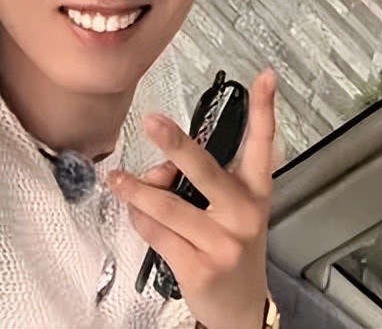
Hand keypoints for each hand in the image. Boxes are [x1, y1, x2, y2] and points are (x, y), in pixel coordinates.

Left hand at [109, 70, 276, 328]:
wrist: (239, 308)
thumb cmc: (229, 248)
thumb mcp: (226, 213)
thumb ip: (195, 186)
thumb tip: (156, 172)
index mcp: (255, 192)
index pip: (263, 144)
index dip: (264, 109)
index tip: (264, 76)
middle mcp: (243, 213)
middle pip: (205, 170)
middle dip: (175, 144)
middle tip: (151, 121)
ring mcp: (222, 242)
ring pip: (167, 205)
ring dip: (135, 192)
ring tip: (117, 179)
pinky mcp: (199, 267)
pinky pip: (157, 233)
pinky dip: (140, 221)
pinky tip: (136, 215)